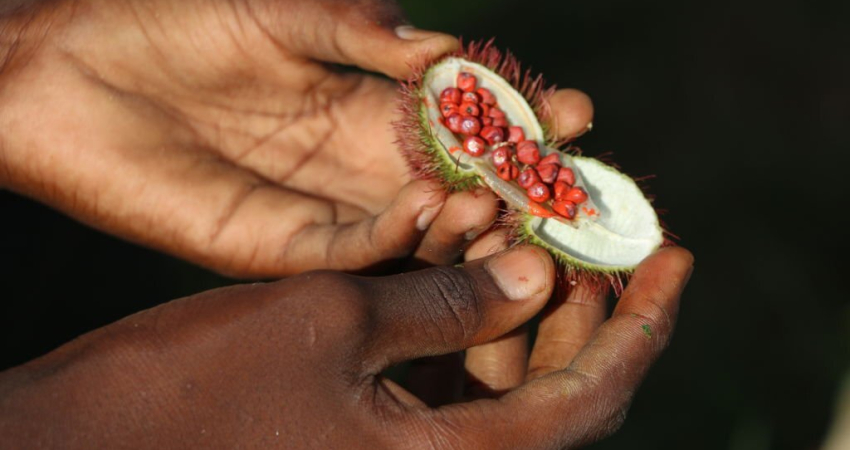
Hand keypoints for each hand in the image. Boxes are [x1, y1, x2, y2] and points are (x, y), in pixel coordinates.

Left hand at [0, 0, 593, 276]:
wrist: (78, 70)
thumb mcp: (287, 13)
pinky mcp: (277, 245)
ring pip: (415, 229)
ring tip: (503, 200)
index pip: (466, 123)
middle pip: (459, 185)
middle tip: (564, 181)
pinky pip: (349, 246)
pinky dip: (394, 230)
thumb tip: (445, 47)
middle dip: (515, 185)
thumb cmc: (179, 24)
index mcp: (371, 107)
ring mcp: (324, 209)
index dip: (520, 118)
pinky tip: (429, 204)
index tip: (575, 111)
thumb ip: (364, 33)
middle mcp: (360, 166)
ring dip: (467, 218)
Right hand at [0, 245, 692, 448]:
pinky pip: (446, 388)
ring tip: (534, 232)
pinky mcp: (364, 441)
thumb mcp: (331, 321)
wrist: (81, 449)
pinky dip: (469, 327)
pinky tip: (466, 264)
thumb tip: (535, 274)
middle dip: (587, 311)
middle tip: (597, 232)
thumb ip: (446, 303)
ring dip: (526, 313)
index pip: (587, 399)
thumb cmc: (192, 390)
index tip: (673, 257)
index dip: (642, 325)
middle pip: (555, 398)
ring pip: (502, 389)